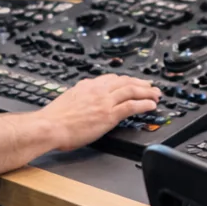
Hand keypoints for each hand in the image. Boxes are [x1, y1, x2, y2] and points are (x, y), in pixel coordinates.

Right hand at [38, 75, 161, 151]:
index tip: (132, 82)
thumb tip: (81, 99)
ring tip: (156, 94)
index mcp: (87, 86)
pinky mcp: (108, 115)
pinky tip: (151, 106)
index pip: (111, 78)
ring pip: (131, 91)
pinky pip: (131, 106)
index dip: (125, 80)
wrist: (49, 126)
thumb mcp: (67, 99)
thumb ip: (78, 96)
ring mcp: (104, 102)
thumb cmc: (54, 119)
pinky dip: (144, 104)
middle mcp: (97, 90)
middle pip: (125, 81)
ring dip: (147, 92)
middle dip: (140, 83)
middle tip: (151, 87)